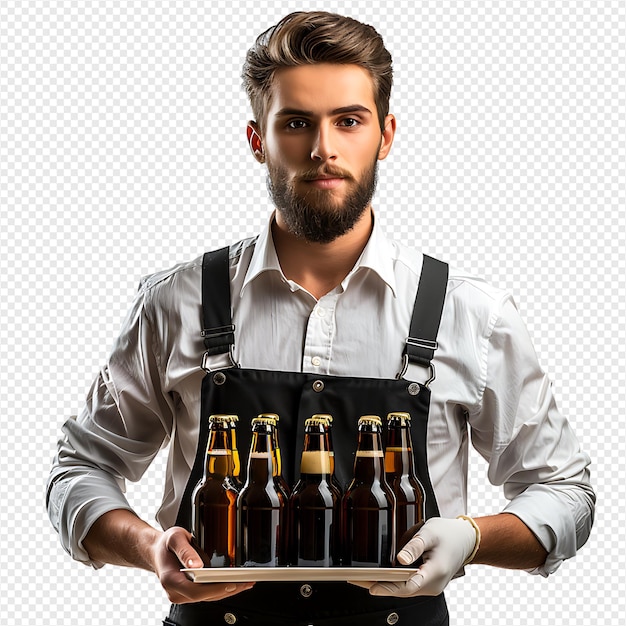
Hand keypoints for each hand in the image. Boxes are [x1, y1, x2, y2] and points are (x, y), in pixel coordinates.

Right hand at [152, 526, 253, 603]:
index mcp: (170, 579)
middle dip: (228, 589)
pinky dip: (222, 588)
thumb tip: (196, 564)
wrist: (156, 551)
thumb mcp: (174, 538)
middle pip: (206, 596)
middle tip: (247, 582)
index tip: (232, 583)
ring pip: (209, 597)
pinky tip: (234, 582)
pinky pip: (208, 594)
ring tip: (246, 582)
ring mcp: (183, 594)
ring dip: (228, 590)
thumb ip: (185, 550)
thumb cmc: (165, 545)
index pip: (196, 590)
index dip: (216, 588)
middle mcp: (176, 591)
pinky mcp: (189, 593)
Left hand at [349, 517, 477, 596]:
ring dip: (384, 584)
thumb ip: (414, 546)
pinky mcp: (428, 583)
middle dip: (379, 585)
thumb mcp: (430, 533)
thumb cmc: (449, 534)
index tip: (371, 587)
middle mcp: (433, 584)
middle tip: (355, 579)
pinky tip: (380, 576)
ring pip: (404, 589)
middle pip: (402, 590)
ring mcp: (431, 586)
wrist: (466, 539)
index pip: (409, 586)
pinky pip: (408, 585)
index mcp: (435, 572)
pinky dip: (393, 582)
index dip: (389, 588)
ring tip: (361, 578)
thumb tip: (399, 558)